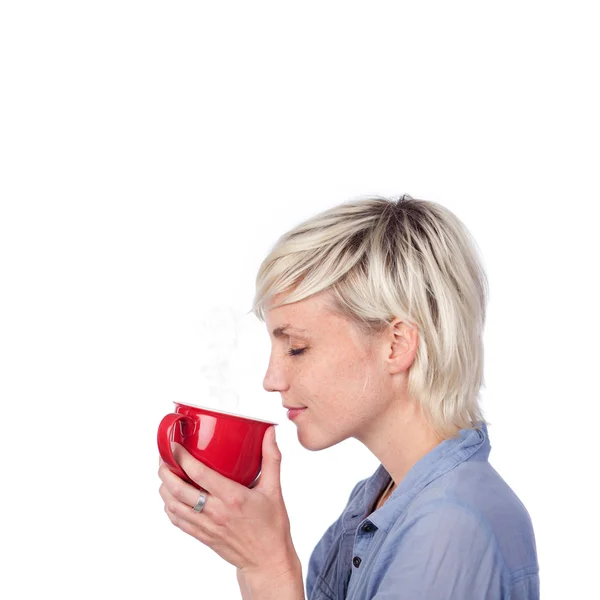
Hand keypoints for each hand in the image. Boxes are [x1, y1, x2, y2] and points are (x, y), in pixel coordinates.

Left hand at [158, 426, 298, 575]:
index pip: (199, 473)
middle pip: (178, 489)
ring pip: (173, 505)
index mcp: (232, 497)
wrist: (267, 560)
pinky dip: (169, 506)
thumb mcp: (274, 489)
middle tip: (164, 456)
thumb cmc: (272, 526)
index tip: (174, 444)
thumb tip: (270, 433)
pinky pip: (178, 520)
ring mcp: (206, 526)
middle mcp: (215, 512)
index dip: (182, 457)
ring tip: (165, 473)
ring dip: (164, 488)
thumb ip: (271, 458)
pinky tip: (171, 496)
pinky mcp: (202, 536)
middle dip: (166, 470)